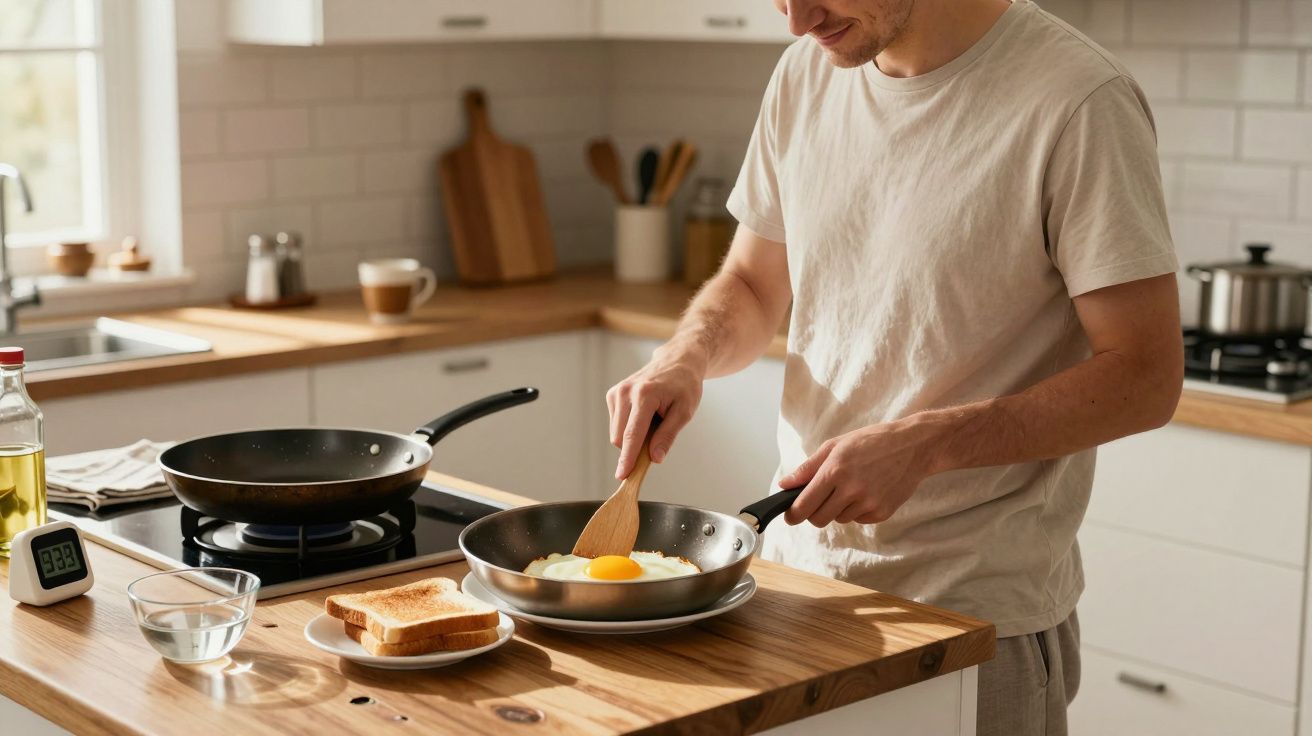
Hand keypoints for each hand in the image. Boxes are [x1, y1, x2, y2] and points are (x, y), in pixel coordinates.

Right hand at [607, 344, 706, 478]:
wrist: (677, 362)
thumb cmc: (684, 386)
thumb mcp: (685, 412)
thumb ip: (668, 436)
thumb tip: (654, 458)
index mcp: (645, 395)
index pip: (632, 434)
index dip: (627, 458)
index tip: (622, 475)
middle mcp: (625, 392)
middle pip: (621, 438)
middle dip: (636, 446)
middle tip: (659, 434)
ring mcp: (616, 393)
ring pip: (616, 433)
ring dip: (633, 436)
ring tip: (653, 419)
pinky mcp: (612, 395)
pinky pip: (616, 424)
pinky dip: (629, 427)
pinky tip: (644, 414)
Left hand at [778, 418, 941, 526]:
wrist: (913, 446)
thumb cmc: (872, 441)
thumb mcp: (835, 446)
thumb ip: (808, 468)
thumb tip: (785, 485)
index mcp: (835, 471)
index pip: (804, 505)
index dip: (793, 514)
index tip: (790, 516)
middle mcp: (851, 490)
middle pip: (818, 519)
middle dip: (814, 513)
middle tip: (820, 499)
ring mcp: (868, 503)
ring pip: (839, 519)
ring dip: (839, 508)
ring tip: (852, 486)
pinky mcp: (882, 513)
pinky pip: (858, 520)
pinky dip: (857, 510)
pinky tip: (868, 491)